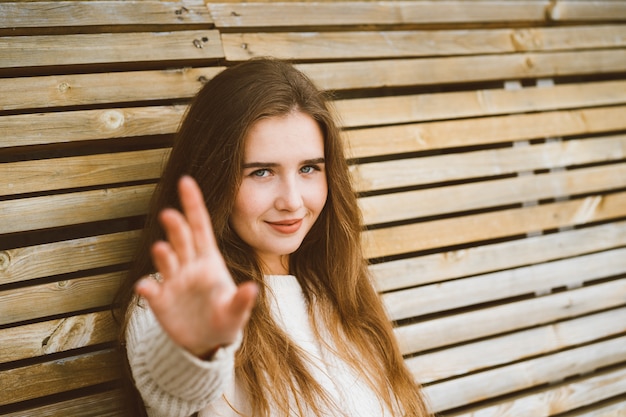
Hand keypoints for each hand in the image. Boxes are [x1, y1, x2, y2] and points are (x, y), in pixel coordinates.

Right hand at [135, 176, 257, 357]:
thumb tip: (251, 288)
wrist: (208, 343)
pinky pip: (151, 290)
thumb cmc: (225, 319)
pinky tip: (145, 287)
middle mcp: (189, 266)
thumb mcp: (237, 312)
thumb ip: (242, 301)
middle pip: (182, 240)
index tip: (186, 181)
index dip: (193, 204)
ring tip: (162, 249)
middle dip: (176, 227)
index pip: (200, 227)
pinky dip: (147, 287)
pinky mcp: (160, 300)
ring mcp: (173, 281)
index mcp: (209, 261)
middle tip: (170, 215)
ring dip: (163, 254)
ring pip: (166, 261)